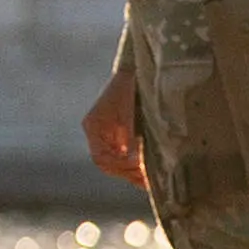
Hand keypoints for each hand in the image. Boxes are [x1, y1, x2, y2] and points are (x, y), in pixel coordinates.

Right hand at [81, 52, 145, 186]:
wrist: (139, 69)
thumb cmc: (131, 86)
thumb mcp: (129, 110)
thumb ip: (128, 135)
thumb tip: (132, 159)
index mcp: (94, 127)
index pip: (101, 158)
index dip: (120, 166)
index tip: (139, 165)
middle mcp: (99, 134)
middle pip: (110, 164)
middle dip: (129, 172)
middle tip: (150, 178)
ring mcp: (111, 136)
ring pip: (119, 163)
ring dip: (135, 172)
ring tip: (154, 178)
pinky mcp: (124, 136)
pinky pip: (128, 157)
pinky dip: (139, 165)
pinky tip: (154, 170)